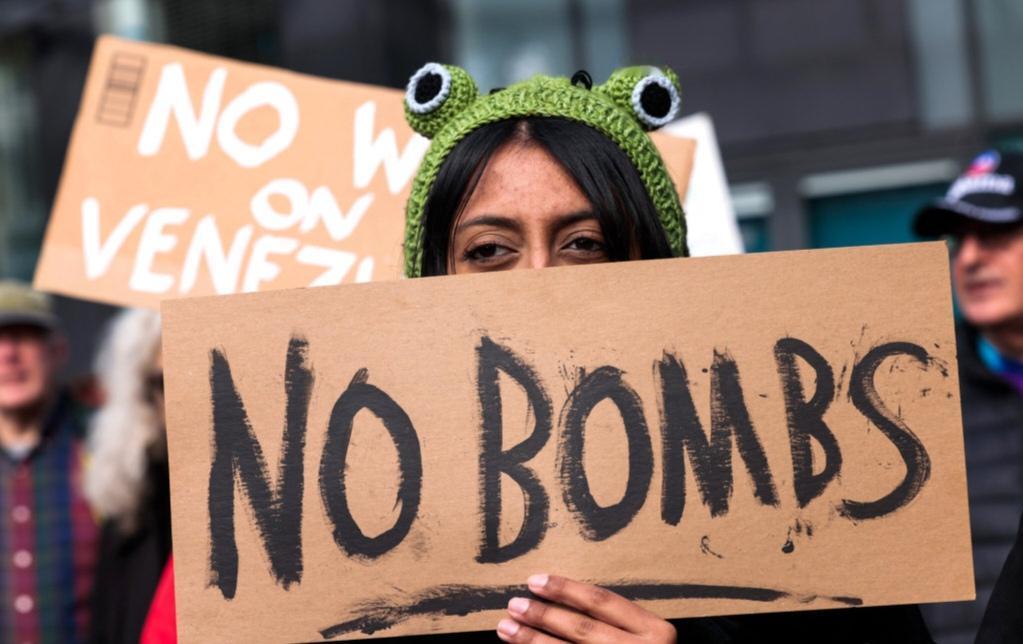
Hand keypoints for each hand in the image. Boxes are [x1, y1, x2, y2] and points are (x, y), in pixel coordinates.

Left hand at [496, 574, 676, 642]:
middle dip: (543, 615)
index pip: (602, 602)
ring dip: (533, 641)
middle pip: (582, 629)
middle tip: (514, 604)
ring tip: (507, 628)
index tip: (535, 580)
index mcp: (655, 632)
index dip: (566, 589)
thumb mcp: (646, 636)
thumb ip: (617, 621)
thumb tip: (558, 598)